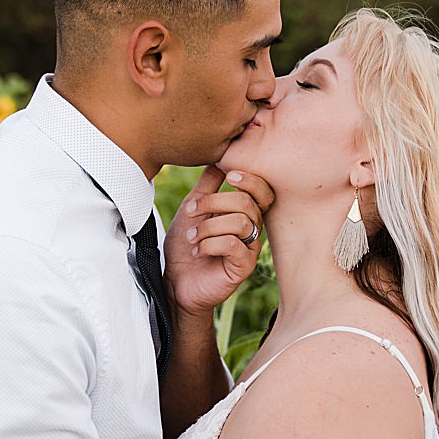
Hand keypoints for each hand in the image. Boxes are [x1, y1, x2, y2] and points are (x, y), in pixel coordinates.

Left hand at [165, 167, 273, 314]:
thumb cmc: (186, 245)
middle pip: (247, 203)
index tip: (228, 175)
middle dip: (214, 203)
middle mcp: (253, 229)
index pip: (263, 191)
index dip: (250, 180)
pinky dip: (209, 244)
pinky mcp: (243, 266)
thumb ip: (208, 185)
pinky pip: (233, 245)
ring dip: (208, 227)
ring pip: (239, 222)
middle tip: (192, 213)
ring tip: (192, 237)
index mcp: (245, 213)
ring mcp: (250, 248)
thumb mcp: (194, 208)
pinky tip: (198, 250)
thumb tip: (218, 158)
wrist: (176, 280)